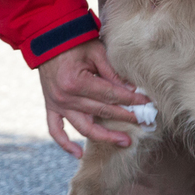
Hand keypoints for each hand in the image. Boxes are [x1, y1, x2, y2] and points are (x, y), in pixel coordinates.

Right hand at [36, 39, 146, 157]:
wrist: (47, 39)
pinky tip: (79, 155)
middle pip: (102, 112)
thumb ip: (112, 72)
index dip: (131, 100)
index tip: (147, 104)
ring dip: (105, 137)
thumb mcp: (96, 51)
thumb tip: (132, 90)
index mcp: (77, 82)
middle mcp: (66, 97)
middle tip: (144, 122)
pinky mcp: (51, 107)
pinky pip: (56, 131)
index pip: (111, 95)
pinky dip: (66, 144)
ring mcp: (57, 104)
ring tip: (125, 142)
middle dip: (125, 117)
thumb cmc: (74, 42)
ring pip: (84, 127)